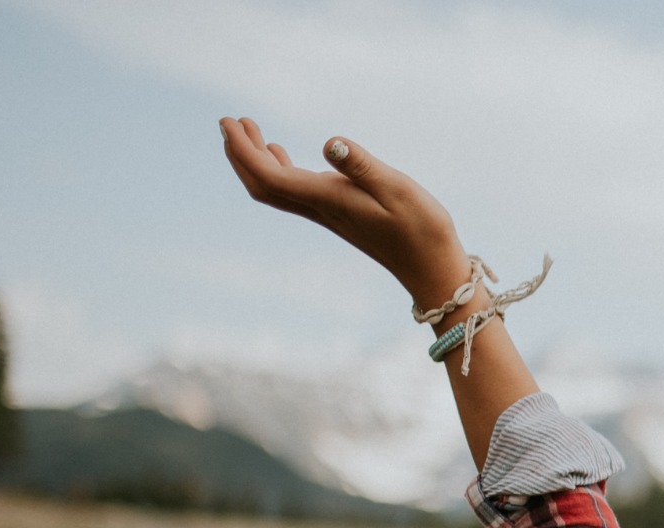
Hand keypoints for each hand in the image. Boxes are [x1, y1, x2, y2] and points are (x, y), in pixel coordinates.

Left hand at [218, 117, 470, 308]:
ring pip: (275, 189)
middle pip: (263, 185)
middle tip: (230, 121)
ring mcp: (329, 214)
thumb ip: (363, 166)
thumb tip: (330, 143)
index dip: (245, 150)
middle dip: (240, 155)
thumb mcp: (399, 190)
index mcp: (329, 200)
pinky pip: (294, 193)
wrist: (433, 269)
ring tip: (249, 130)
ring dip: (255, 161)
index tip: (230, 122)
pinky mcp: (339, 215)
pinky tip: (282, 153)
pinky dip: (277, 170)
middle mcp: (321, 209)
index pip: (271, 176)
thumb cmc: (422, 229)